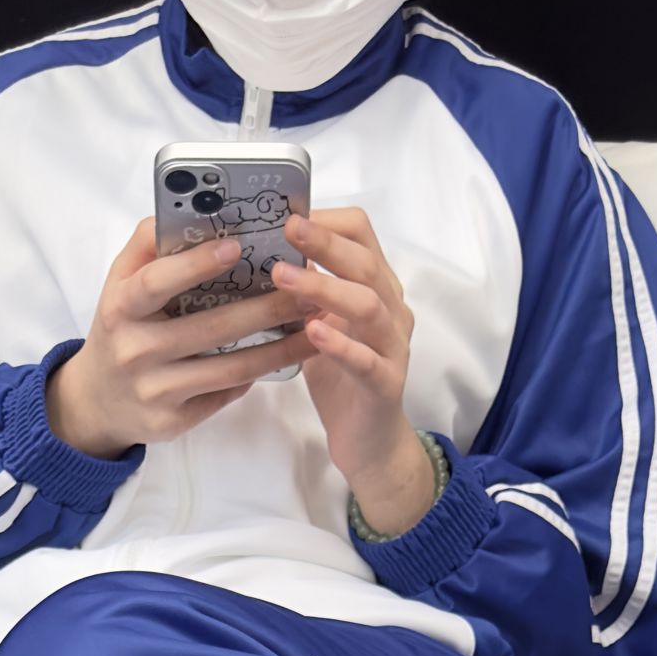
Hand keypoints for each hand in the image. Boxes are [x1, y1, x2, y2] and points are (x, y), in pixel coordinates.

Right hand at [45, 218, 305, 455]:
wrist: (97, 402)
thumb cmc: (120, 328)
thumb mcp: (119, 283)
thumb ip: (148, 246)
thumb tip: (189, 212)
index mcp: (121, 307)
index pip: (158, 282)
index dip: (196, 264)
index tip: (237, 245)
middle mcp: (136, 351)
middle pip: (212, 328)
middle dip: (267, 307)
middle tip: (309, 288)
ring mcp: (156, 391)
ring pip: (230, 368)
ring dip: (280, 348)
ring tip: (315, 326)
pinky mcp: (174, 422)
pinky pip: (226, 393)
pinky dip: (259, 373)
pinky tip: (288, 356)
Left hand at [269, 207, 440, 537]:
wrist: (369, 441)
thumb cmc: (340, 377)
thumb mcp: (317, 322)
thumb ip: (304, 289)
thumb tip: (263, 250)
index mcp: (375, 286)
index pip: (361, 232)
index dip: (327, 220)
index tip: (287, 214)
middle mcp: (391, 308)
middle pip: (365, 262)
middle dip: (325, 243)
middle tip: (286, 228)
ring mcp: (393, 346)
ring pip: (369, 305)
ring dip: (326, 288)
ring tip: (284, 278)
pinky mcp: (387, 384)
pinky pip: (367, 360)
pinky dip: (341, 344)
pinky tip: (313, 332)